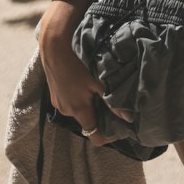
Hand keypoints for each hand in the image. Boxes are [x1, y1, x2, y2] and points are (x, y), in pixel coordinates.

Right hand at [40, 5, 132, 147]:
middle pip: (86, 122)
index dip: (107, 136)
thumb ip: (113, 101)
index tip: (119, 129)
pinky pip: (70, 103)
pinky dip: (79, 99)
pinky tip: (85, 85)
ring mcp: (58, 104)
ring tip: (99, 91)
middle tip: (112, 104)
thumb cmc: (79, 63)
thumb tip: (129, 118)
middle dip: (100, 117)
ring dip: (89, 106)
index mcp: (79, 110)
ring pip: (78, 111)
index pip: (93, 135)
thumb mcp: (99, 81)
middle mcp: (66, 111)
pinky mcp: (54, 95)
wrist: (55, 47)